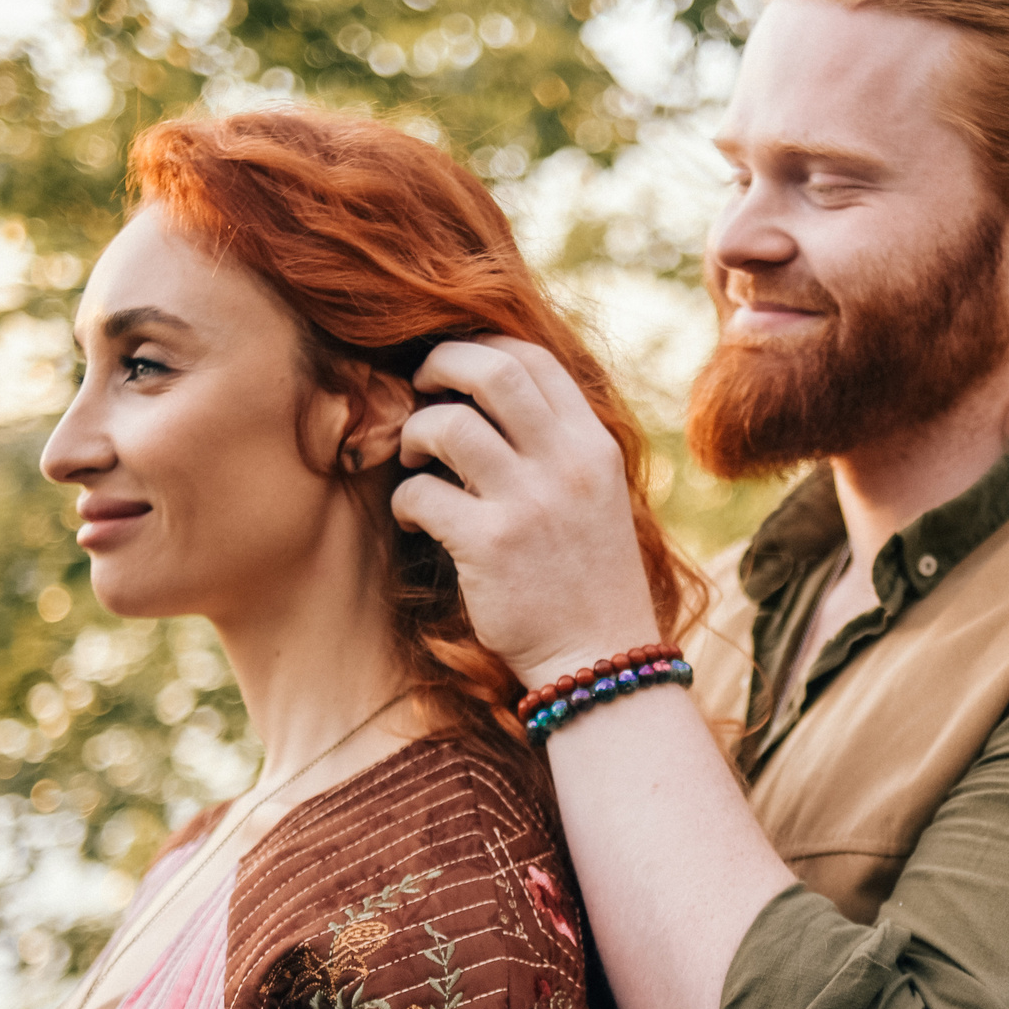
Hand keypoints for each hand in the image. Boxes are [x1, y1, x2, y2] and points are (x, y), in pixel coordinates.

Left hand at [391, 336, 663, 685]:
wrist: (603, 659)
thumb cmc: (588, 578)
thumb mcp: (595, 496)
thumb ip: (556, 446)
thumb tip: (485, 395)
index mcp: (593, 446)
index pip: (534, 358)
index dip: (481, 349)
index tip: (454, 372)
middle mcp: (568, 464)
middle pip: (492, 369)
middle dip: (439, 366)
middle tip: (419, 391)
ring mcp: (530, 503)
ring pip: (449, 425)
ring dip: (416, 434)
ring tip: (415, 460)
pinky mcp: (491, 546)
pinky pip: (422, 493)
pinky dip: (405, 499)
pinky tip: (415, 519)